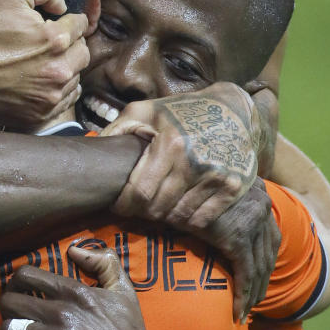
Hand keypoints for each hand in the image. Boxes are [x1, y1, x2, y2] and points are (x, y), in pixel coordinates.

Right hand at [0, 0, 89, 128]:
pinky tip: (39, 81)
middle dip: (70, 44)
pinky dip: (58, 89)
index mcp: (55, 40)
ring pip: (76, 76)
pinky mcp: (40, 115)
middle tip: (46, 43)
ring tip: (41, 62)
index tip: (51, 23)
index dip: (67, 20)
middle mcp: (58, 71)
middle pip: (83, 52)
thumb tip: (64, 3)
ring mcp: (50, 97)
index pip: (82, 24)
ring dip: (65, 67)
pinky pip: (66, 99)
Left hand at [0, 243, 172, 329]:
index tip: (18, 291)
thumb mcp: (124, 291)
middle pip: (9, 302)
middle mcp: (62, 313)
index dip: (15, 282)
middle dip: (7, 310)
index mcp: (75, 292)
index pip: (26, 275)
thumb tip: (73, 251)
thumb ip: (103, 262)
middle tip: (15, 317)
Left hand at [102, 83, 261, 228]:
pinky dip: (187, 220)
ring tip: (158, 207)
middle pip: (158, 208)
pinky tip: (179, 208)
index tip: (119, 207)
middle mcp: (194, 162)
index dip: (125, 205)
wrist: (233, 109)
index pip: (140, 192)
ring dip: (164, 216)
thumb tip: (95, 150)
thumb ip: (117, 129)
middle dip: (142, 212)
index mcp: (170, 143)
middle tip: (137, 207)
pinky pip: (202, 220)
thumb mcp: (145, 111)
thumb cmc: (181, 112)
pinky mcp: (234, 187)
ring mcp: (217, 176)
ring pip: (179, 217)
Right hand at [189, 180, 280, 321]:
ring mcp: (251, 221)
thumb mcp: (209, 195)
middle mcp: (261, 204)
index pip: (270, 236)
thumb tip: (217, 223)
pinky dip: (243, 295)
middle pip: (269, 252)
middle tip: (253, 303)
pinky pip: (246, 273)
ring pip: (260, 267)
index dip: (265, 261)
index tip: (258, 280)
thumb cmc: (182, 187)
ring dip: (254, 292)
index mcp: (257, 193)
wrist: (168, 179)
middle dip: (262, 281)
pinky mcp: (237, 237)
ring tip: (245, 312)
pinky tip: (238, 312)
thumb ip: (221, 207)